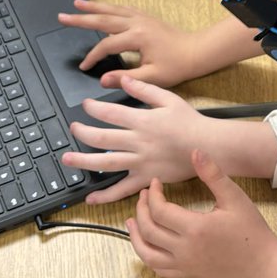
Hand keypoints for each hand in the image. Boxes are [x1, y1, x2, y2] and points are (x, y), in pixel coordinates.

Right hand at [59, 0, 206, 87]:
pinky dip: (110, 8)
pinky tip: (102, 8)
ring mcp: (141, 18)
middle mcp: (137, 23)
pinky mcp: (145, 18)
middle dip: (81, 18)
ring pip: (112, 10)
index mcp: (137, 37)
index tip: (84, 66)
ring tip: (76, 3)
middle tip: (62, 17)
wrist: (196, 52)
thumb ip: (126, 78)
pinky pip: (123, 9)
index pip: (107, 46)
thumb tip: (103, 80)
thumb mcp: (151, 77)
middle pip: (103, 19)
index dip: (93, 56)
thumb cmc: (177, 66)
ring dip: (93, 7)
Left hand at [63, 76, 209, 203]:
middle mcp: (138, 142)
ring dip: (84, 162)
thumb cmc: (191, 122)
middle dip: (83, 132)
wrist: (209, 147)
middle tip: (72, 129)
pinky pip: (123, 189)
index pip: (111, 114)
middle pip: (102, 138)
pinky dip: (106, 195)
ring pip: (107, 163)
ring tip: (67, 160)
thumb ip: (144, 89)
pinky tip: (91, 198)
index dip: (94, 109)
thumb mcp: (169, 98)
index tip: (85, 106)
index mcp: (143, 121)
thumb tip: (123, 79)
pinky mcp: (147, 178)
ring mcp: (141, 162)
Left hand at [127, 150, 276, 277]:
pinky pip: (158, 269)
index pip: (159, 210)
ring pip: (147, 254)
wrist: (262, 266)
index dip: (153, 194)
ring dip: (135, 236)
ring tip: (132, 220)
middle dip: (141, 209)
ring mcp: (184, 265)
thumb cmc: (251, 231)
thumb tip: (195, 151)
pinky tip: (146, 244)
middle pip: (148, 230)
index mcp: (195, 228)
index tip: (156, 182)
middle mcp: (185, 250)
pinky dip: (147, 255)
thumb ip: (212, 174)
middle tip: (144, 195)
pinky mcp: (187, 274)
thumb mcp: (234, 197)